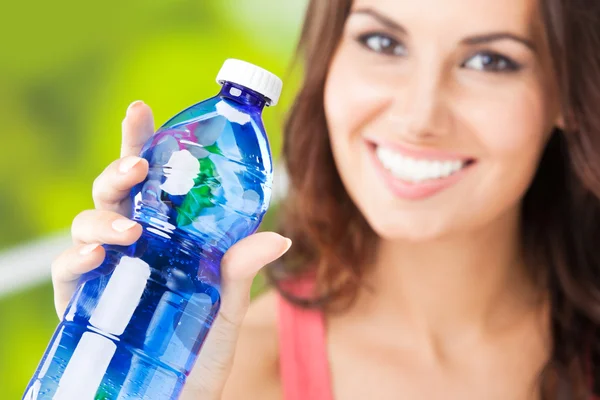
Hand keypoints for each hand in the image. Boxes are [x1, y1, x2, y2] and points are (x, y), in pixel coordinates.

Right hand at [49, 100, 290, 398]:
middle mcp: (131, 246)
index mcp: (164, 235)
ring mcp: (105, 272)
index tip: (142, 110)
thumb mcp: (225, 304)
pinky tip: (93, 258)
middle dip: (119, 172)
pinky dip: (74, 262)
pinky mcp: (83, 304)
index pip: (149, 182)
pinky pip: (66, 274)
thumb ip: (241, 268)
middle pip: (113, 194)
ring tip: (129, 231)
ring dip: (103, 220)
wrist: (180, 398)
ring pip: (86, 225)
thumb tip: (281, 236)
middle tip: (137, 167)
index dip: (139, 143)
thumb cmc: (200, 349)